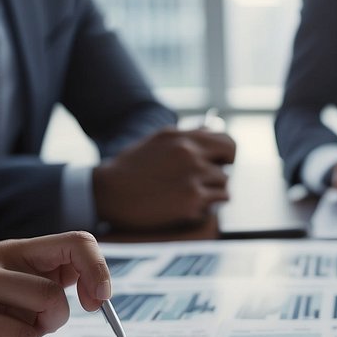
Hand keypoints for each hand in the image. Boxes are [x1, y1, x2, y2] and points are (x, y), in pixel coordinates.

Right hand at [93, 128, 236, 228]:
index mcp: (181, 137)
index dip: (227, 152)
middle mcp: (190, 154)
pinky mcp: (191, 200)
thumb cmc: (130, 169)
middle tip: (210, 181)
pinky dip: (209, 205)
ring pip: (224, 183)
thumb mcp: (157, 142)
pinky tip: (192, 206)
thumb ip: (185, 137)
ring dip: (213, 190)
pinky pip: (217, 201)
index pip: (225, 140)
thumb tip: (211, 130)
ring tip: (193, 195)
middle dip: (221, 170)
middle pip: (228, 160)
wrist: (108, 193)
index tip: (223, 161)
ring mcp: (192, 177)